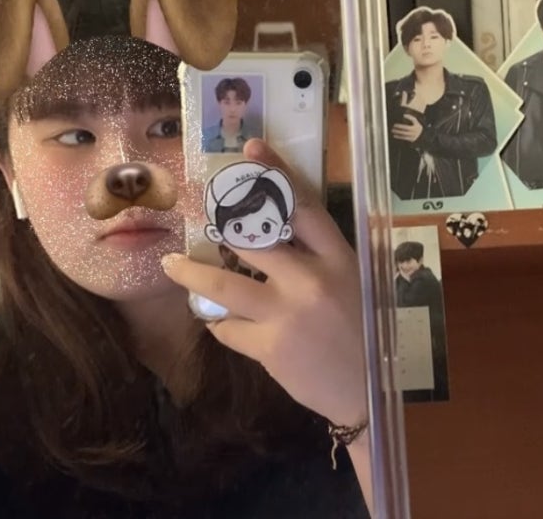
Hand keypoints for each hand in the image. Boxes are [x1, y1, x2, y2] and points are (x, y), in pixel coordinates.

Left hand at [161, 138, 367, 427]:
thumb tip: (269, 232)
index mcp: (338, 258)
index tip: (251, 149)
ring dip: (190, 273)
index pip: (303, 204)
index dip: (275, 174)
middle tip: (194, 208)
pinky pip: (228, 327)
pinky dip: (221, 323)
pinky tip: (221, 322)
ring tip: (172, 264)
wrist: (370, 392)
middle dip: (218, 220)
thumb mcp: (350, 282)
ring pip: (222, 283)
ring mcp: (288, 314)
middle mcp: (312, 279)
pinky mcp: (270, 348)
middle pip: (252, 237)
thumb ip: (316, 257)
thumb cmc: (362, 330)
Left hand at [391, 113, 422, 142]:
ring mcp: (412, 137)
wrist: (421, 134)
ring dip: (397, 133)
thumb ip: (410, 117)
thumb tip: (404, 115)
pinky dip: (399, 137)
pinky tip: (394, 135)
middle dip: (397, 130)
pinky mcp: (410, 140)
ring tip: (393, 131)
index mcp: (414, 128)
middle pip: (404, 132)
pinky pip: (404, 138)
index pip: (406, 127)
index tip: (395, 125)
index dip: (400, 126)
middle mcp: (413, 133)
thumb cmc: (417, 126)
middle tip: (392, 128)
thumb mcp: (415, 121)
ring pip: (403, 135)